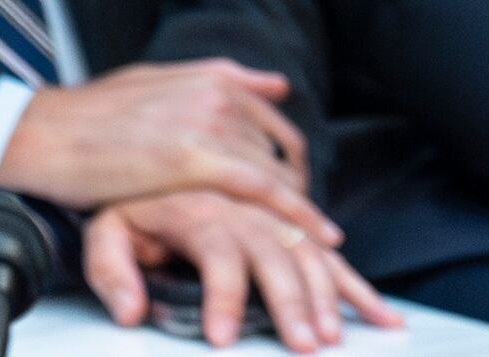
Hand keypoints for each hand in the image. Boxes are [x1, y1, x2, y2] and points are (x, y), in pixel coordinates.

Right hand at [0, 56, 317, 220]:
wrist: (45, 135)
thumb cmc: (89, 116)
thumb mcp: (154, 80)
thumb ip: (217, 80)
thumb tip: (276, 85)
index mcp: (210, 77)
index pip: (275, 125)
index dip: (289, 163)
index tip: (292, 191)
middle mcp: (216, 94)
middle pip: (281, 154)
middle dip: (295, 193)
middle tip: (299, 229)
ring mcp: (208, 123)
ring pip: (277, 174)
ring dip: (297, 211)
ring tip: (307, 244)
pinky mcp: (196, 158)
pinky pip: (264, 190)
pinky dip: (298, 214)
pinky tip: (320, 236)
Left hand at [85, 191, 390, 354]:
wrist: (147, 151)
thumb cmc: (130, 200)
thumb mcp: (107, 228)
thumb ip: (111, 268)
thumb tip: (128, 312)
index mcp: (197, 207)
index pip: (218, 254)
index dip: (223, 299)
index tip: (222, 338)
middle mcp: (241, 206)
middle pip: (274, 255)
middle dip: (290, 303)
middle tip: (301, 345)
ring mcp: (270, 215)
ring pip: (308, 254)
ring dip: (325, 296)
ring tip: (330, 335)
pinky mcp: (289, 227)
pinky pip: (328, 255)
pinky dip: (356, 287)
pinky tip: (381, 317)